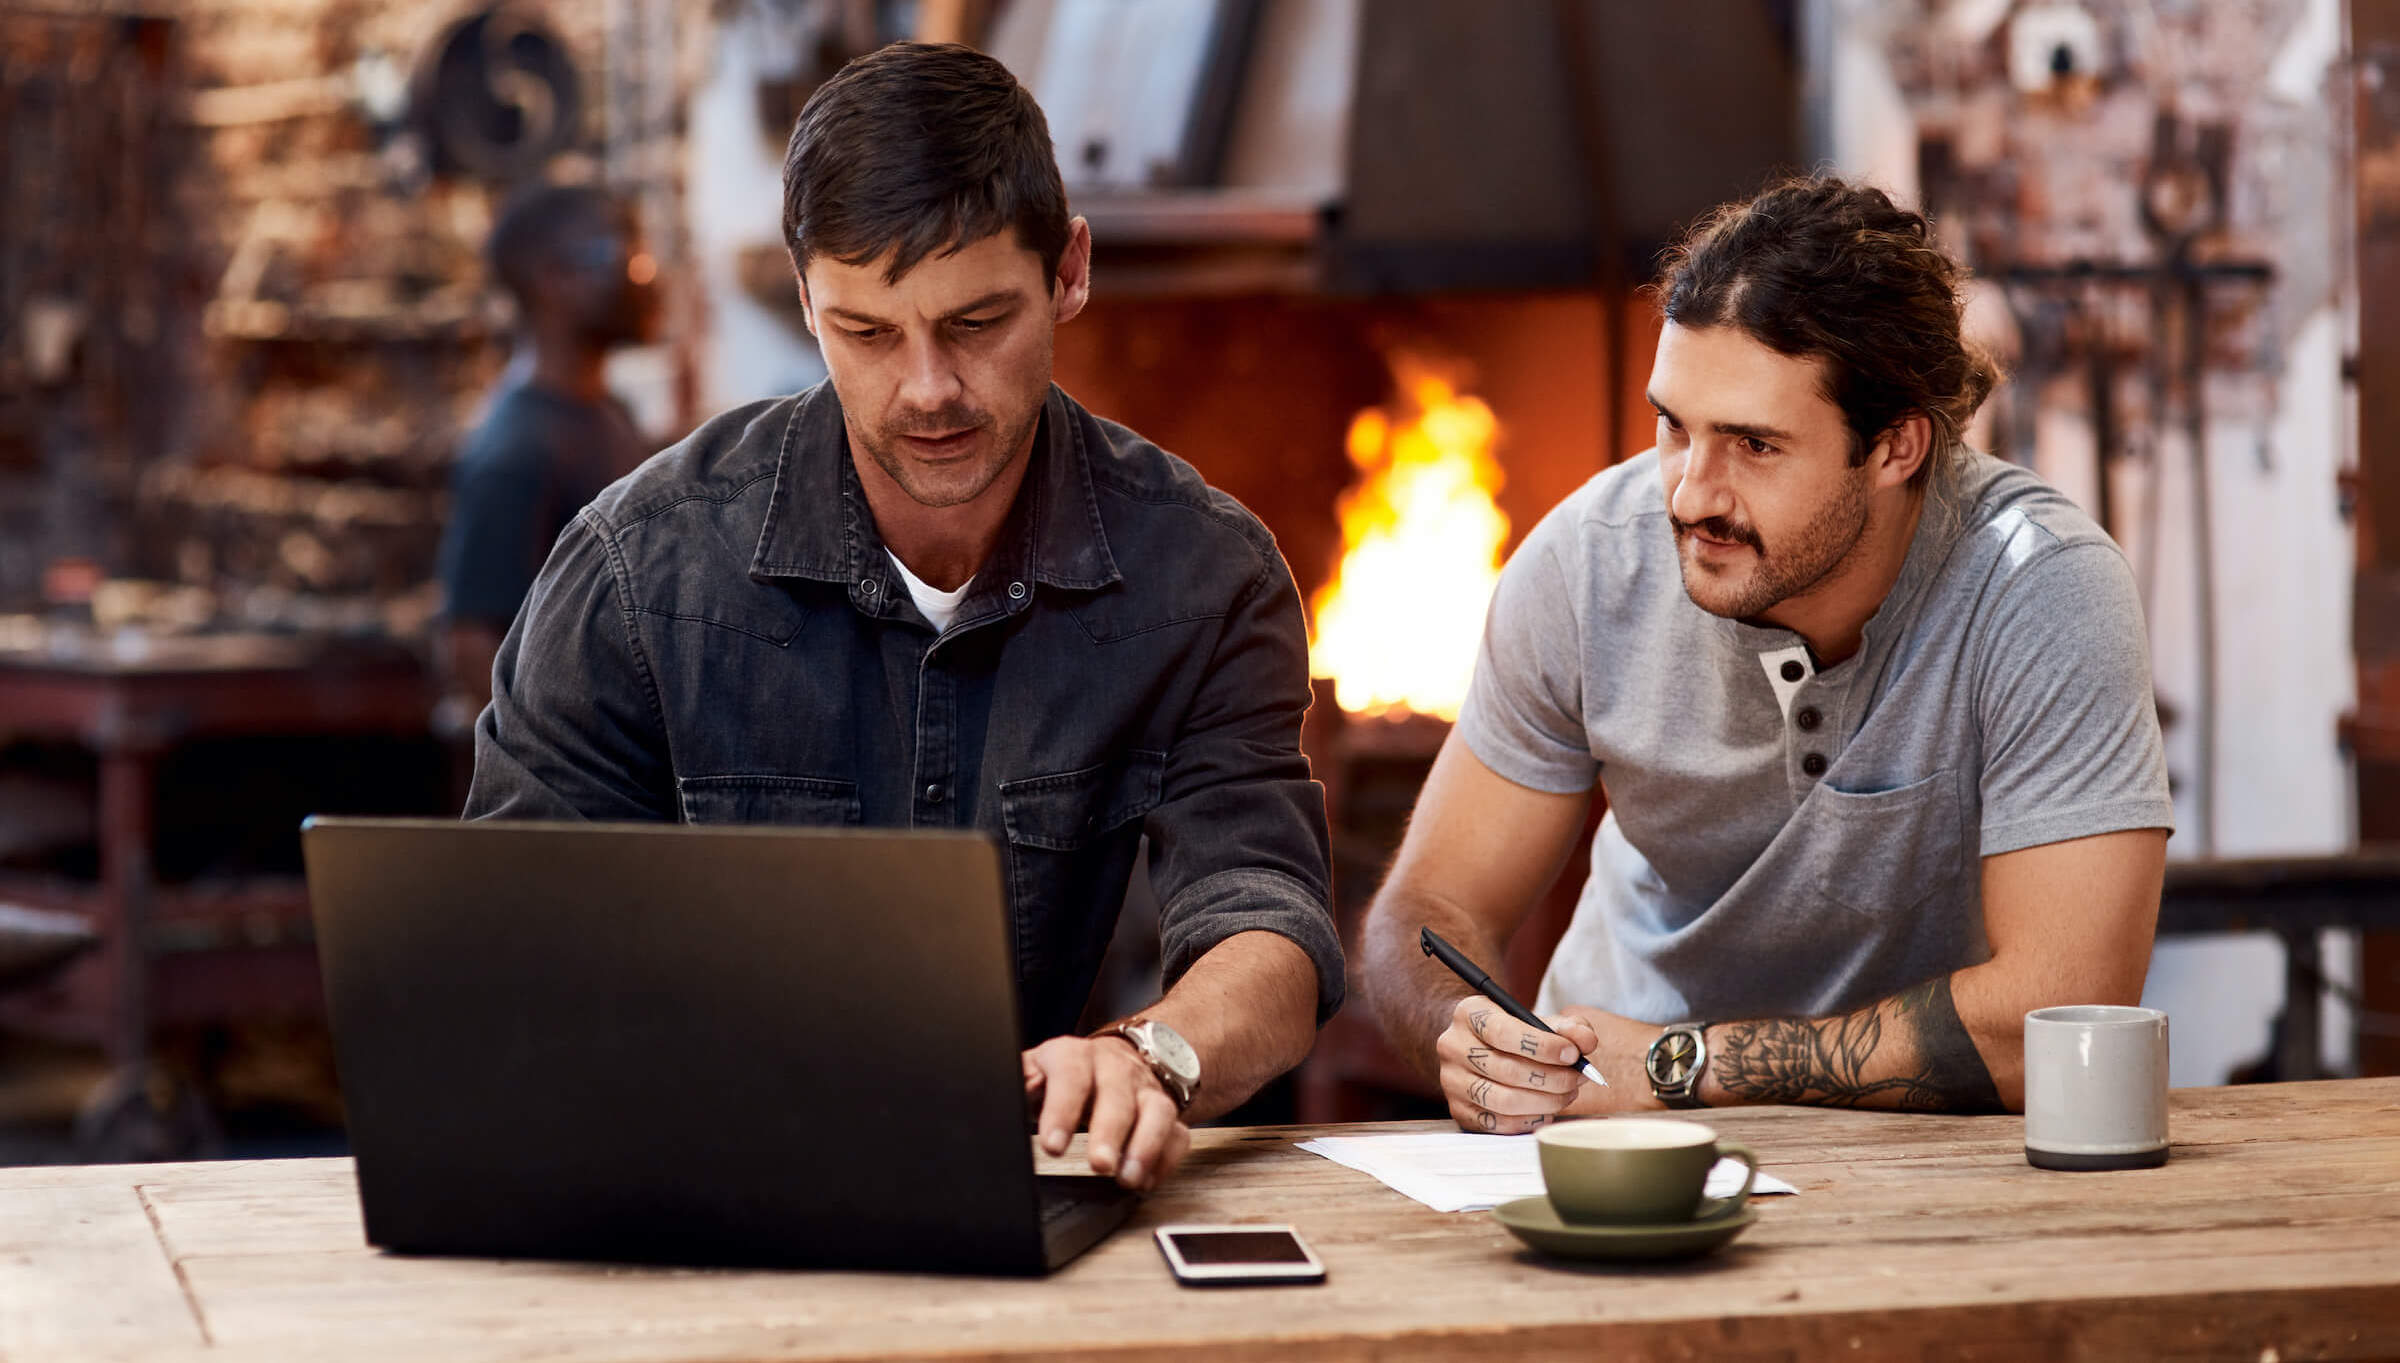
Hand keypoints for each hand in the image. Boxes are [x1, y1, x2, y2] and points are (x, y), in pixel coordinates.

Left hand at [1021, 1034, 1190, 1190]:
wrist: (1112, 1059)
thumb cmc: (1067, 1074)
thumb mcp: (1034, 1070)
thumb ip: (1021, 1082)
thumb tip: (1009, 1095)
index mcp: (1074, 1056)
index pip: (1071, 1073)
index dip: (1063, 1108)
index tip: (1053, 1145)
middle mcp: (1115, 1068)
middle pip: (1119, 1094)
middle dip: (1111, 1132)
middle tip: (1101, 1165)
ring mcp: (1145, 1090)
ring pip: (1158, 1111)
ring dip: (1146, 1147)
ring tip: (1129, 1180)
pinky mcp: (1168, 1113)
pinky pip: (1177, 1134)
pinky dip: (1166, 1160)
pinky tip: (1146, 1181)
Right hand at [1435, 997, 1600, 1133]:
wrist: (1477, 1047)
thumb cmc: (1513, 1033)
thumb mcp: (1537, 1020)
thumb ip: (1566, 1027)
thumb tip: (1586, 1041)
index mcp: (1469, 1014)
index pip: (1503, 1032)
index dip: (1542, 1046)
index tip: (1573, 1054)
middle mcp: (1453, 1047)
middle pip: (1506, 1070)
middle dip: (1552, 1078)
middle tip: (1578, 1078)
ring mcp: (1452, 1081)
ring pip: (1502, 1100)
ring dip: (1545, 1101)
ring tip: (1567, 1093)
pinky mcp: (1459, 1110)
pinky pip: (1498, 1123)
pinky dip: (1530, 1120)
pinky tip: (1548, 1109)